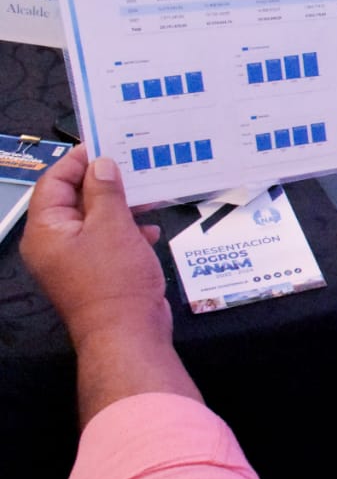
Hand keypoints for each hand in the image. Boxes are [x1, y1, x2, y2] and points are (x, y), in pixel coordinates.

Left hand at [20, 145, 170, 351]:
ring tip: (146, 197)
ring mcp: (74, 260)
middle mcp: (53, 245)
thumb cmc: (115, 283)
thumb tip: (101, 166)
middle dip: (104, 184)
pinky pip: (107, 241)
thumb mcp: (113, 225)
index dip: (79, 161)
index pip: (56, 182)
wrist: (128, 332)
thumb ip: (105, 191)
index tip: (104, 146)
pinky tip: (148, 231)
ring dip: (120, 208)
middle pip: (74, 200)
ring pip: (94, 220)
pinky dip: (126, 231)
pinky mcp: (95, 272)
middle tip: (130, 168)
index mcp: (46, 231)